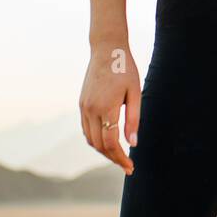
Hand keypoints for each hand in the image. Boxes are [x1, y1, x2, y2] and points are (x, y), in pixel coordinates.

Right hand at [79, 40, 140, 174]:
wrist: (106, 50)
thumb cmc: (125, 69)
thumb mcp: (135, 93)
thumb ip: (133, 119)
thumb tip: (133, 144)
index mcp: (106, 107)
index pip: (111, 143)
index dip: (121, 158)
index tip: (131, 167)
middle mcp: (90, 110)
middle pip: (99, 145)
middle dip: (113, 158)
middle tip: (127, 165)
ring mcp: (83, 107)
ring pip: (90, 139)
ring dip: (103, 150)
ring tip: (119, 155)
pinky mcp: (81, 104)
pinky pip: (86, 129)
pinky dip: (95, 139)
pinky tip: (107, 141)